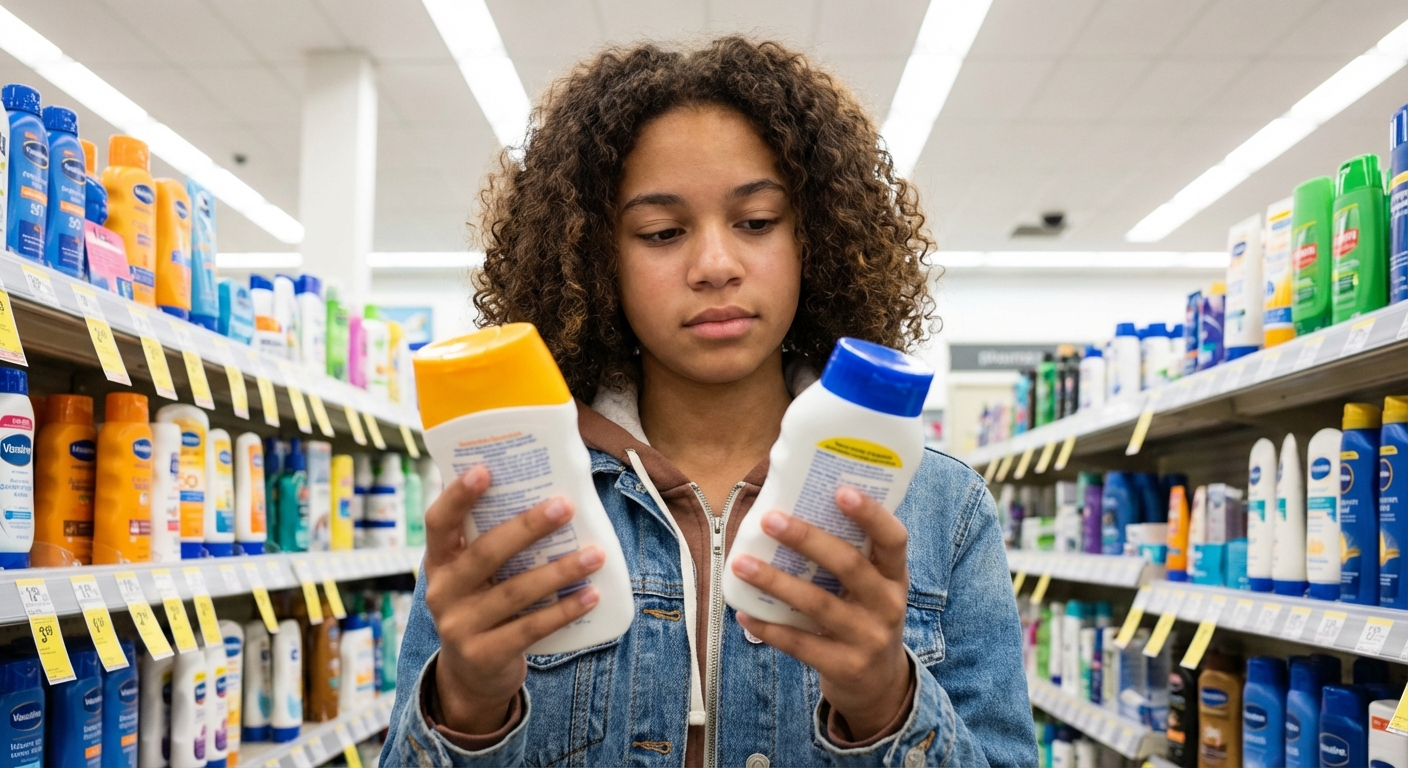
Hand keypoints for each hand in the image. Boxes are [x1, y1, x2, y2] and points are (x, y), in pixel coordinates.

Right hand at [424, 465, 605, 733]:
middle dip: (528, 527)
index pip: (439, 522)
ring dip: (560, 571)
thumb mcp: (476, 577)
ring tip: (595, 554)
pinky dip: (564, 610)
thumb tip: (550, 496)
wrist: (470, 677)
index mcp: (439, 562)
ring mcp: (459, 626)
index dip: (458, 495)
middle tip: (566, 506)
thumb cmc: (484, 606)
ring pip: (515, 592)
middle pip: (485, 553)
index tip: (486, 469)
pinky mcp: (484, 655)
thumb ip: (495, 545)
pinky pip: (530, 629)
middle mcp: (442, 592)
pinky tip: (591, 595)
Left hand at [731, 486, 910, 739]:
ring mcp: (868, 638)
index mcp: (895, 576)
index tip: (840, 491)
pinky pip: (800, 644)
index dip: (871, 514)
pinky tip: (744, 613)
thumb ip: (849, 557)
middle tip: (769, 519)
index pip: (894, 539)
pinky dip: (769, 628)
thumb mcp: (873, 589)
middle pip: (849, 565)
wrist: (880, 686)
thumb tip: (791, 508)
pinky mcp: (845, 667)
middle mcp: (888, 605)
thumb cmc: (865, 618)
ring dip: (775, 581)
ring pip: (818, 604)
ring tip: (741, 563)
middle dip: (807, 539)